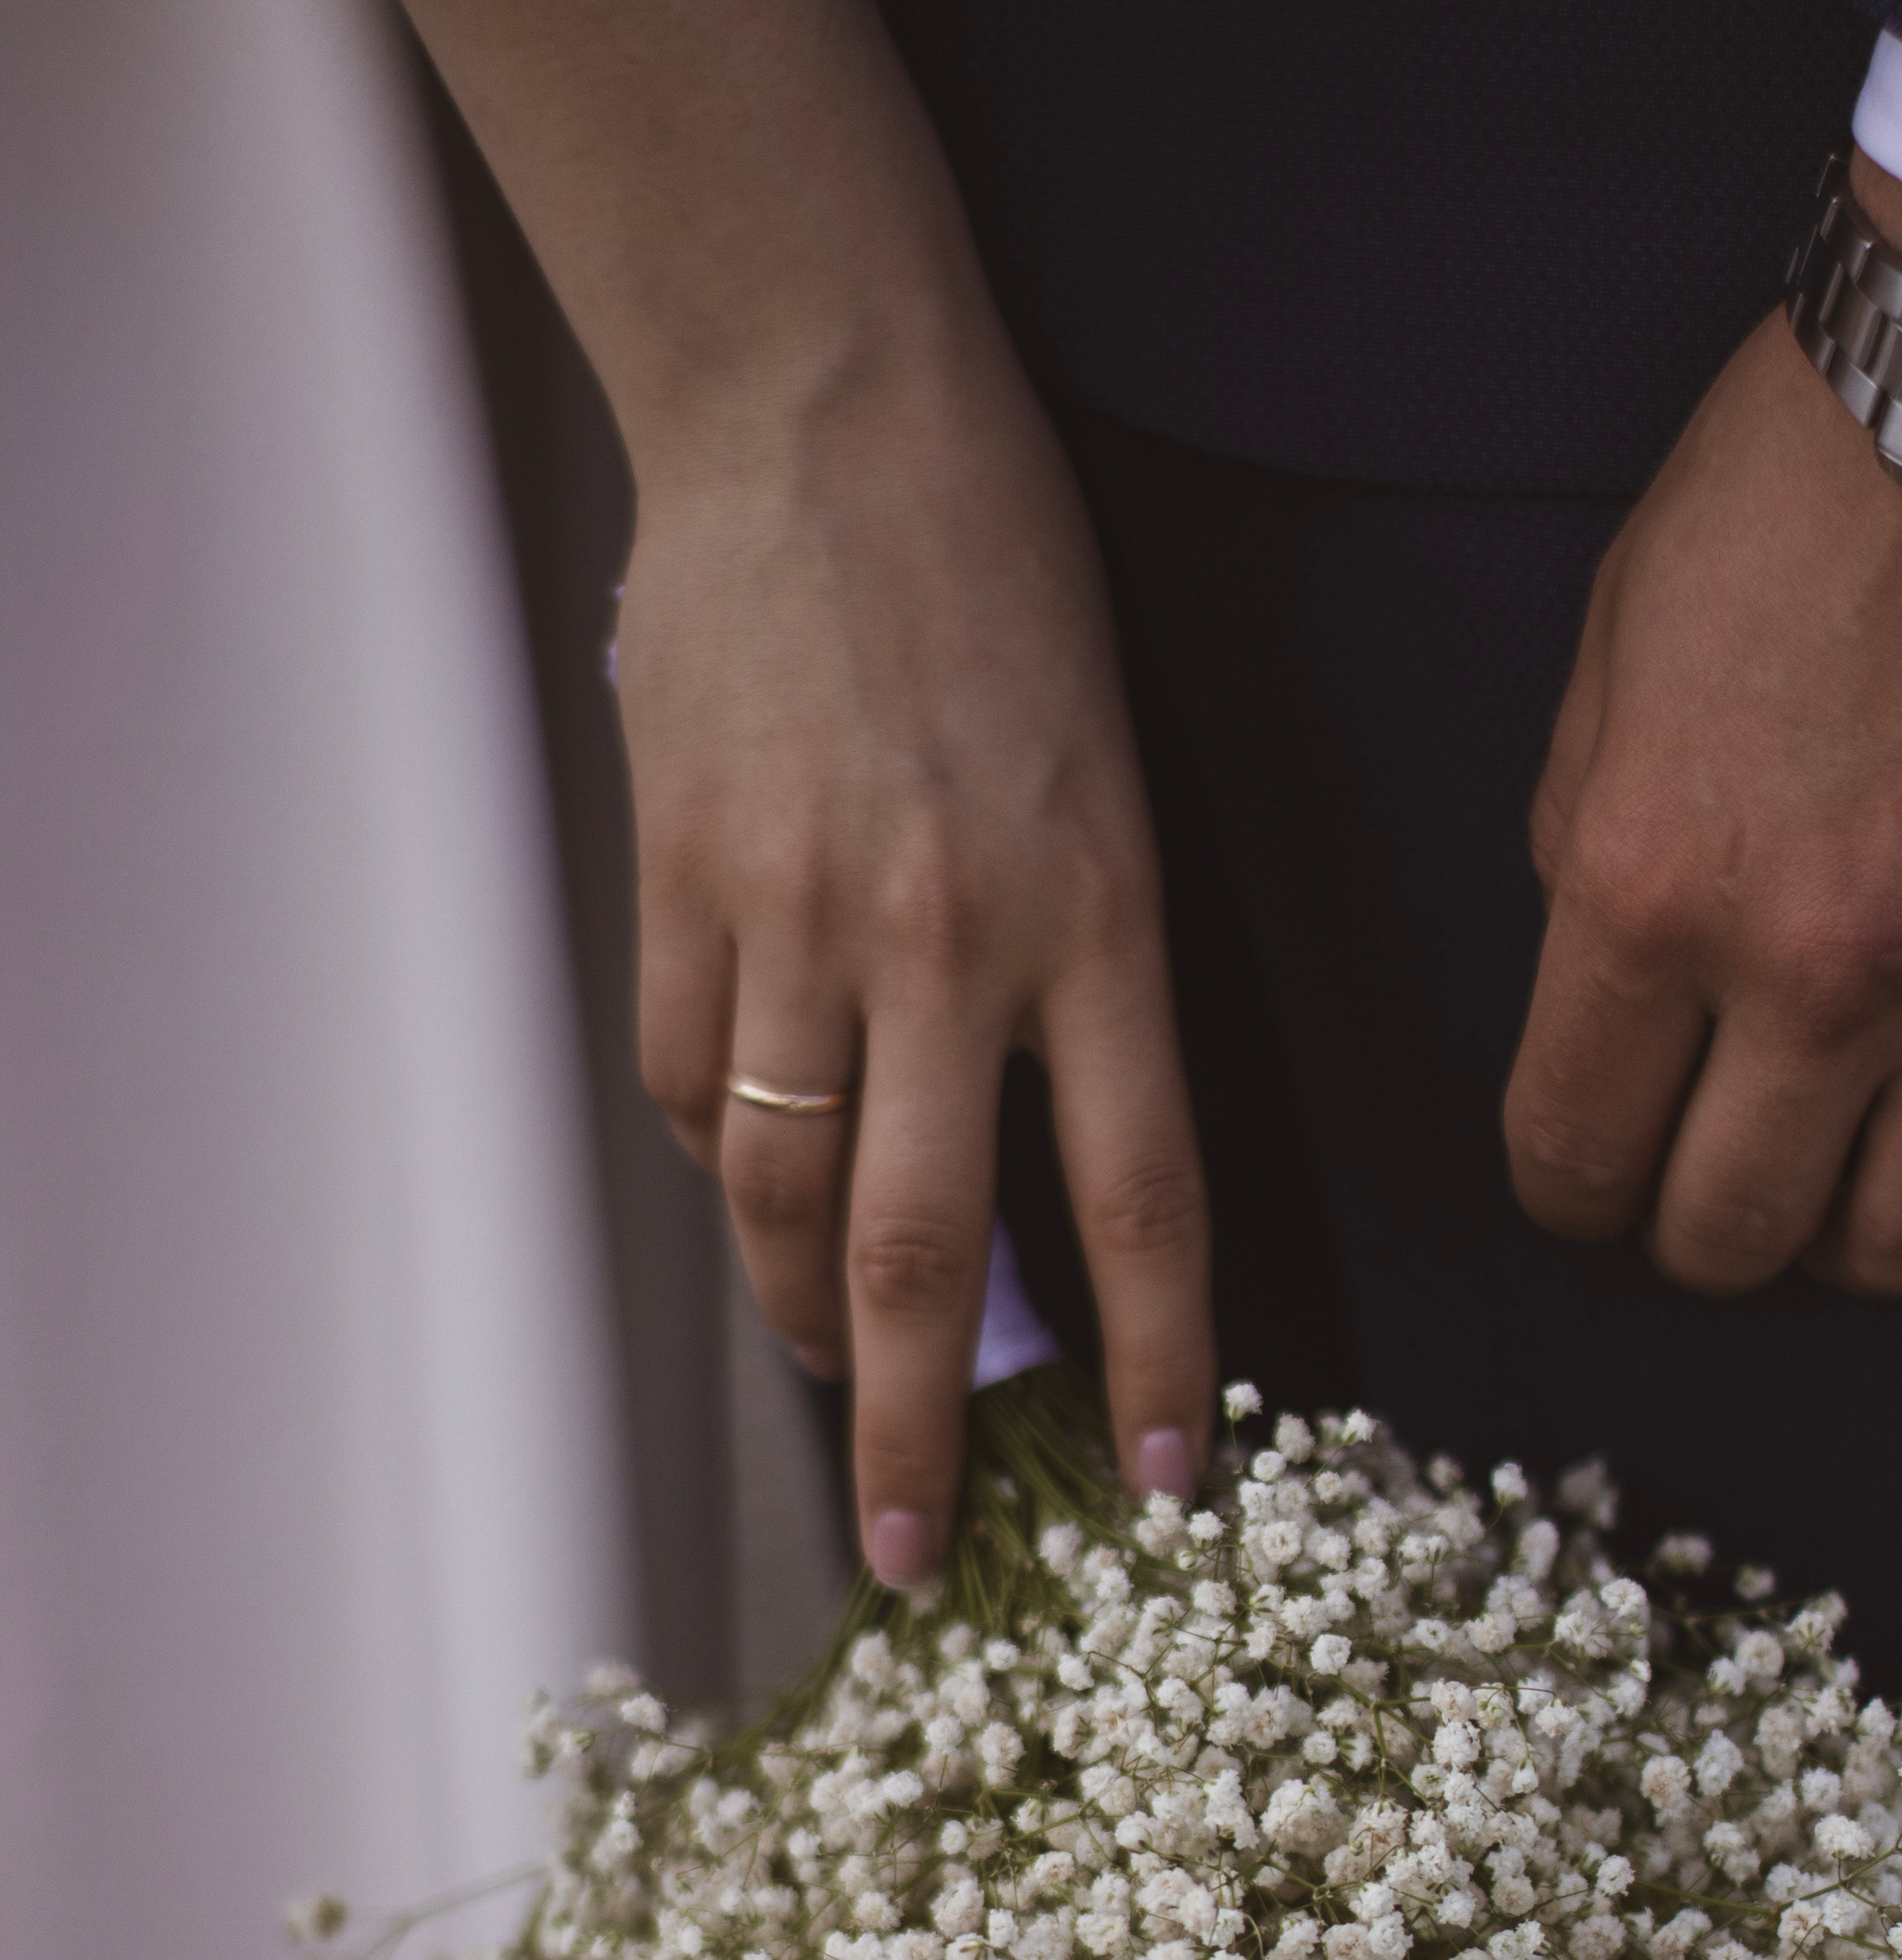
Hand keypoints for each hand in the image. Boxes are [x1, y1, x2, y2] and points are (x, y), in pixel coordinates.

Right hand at [625, 335, 1211, 1583]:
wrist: (826, 412)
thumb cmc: (999, 583)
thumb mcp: (1107, 781)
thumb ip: (1085, 980)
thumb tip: (1027, 1172)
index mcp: (1098, 914)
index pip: (1143, 1193)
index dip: (1157, 1359)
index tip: (1163, 1478)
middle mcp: (951, 942)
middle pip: (925, 1246)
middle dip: (914, 1428)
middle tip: (907, 1547)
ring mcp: (799, 917)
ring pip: (781, 1192)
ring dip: (800, 1317)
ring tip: (824, 1377)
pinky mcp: (681, 883)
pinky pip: (691, 1081)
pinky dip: (721, 1155)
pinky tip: (746, 1172)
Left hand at [1507, 170, 1901, 1298]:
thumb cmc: (1811, 484)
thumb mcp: (1616, 656)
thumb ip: (1595, 848)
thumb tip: (1610, 997)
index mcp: (1656, 891)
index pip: (1573, 1151)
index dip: (1573, 1192)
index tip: (1597, 1179)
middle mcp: (1818, 967)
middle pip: (1739, 1230)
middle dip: (1707, 1236)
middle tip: (1725, 1186)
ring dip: (1874, 1248)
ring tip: (1869, 1193)